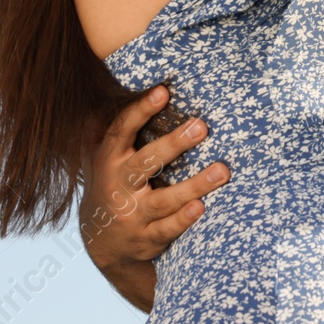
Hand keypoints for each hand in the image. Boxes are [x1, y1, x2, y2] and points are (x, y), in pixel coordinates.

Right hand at [78, 85, 230, 306]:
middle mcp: (117, 186)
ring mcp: (131, 215)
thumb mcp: (110, 157)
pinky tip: (201, 207)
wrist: (102, 241)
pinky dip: (182, 219)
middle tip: (201, 126)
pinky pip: (166, 229)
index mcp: (109, 159)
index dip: (141, 110)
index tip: (163, 91)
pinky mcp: (146, 239)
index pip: (122, 130)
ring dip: (194, 185)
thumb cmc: (116, 184)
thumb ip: (124, 128)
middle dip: (173, 145)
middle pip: (145, 163)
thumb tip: (151, 82)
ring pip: (163, 200)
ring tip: (222, 170)